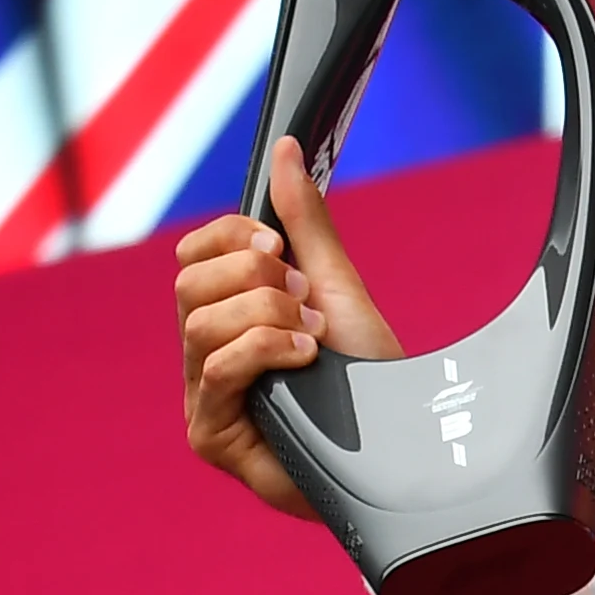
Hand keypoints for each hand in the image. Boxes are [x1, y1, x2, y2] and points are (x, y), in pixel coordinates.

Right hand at [176, 135, 405, 517]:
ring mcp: (202, 396)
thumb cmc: (370, 376)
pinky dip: (266, 349)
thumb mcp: (338, 286)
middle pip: (190, 283)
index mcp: (228, 314)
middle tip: (308, 301)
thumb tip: (286, 148)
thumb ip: (305, 222)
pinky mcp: (210, 435)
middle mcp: (205, 353)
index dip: (231, 238)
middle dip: (258, 279)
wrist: (404, 446)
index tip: (281, 245)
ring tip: (314, 337)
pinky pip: (216, 369)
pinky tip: (307, 358)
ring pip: (201, 323)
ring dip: (269, 317)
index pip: (192, 255)